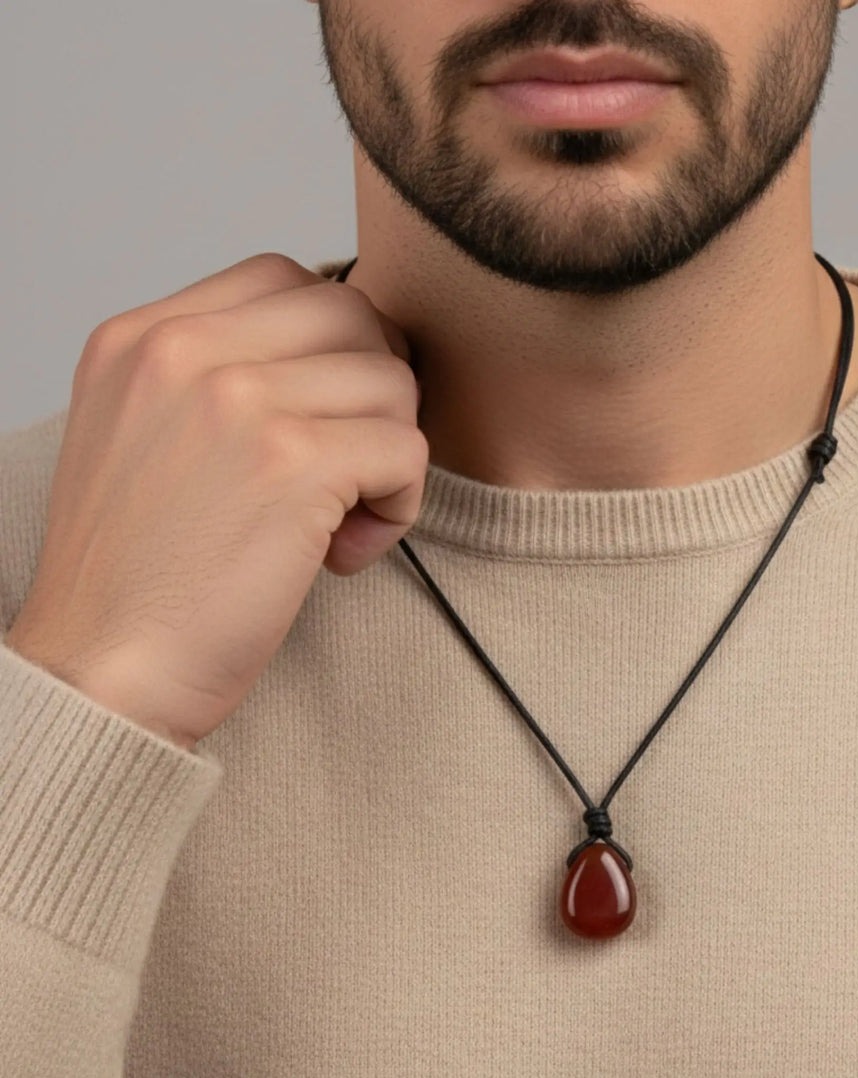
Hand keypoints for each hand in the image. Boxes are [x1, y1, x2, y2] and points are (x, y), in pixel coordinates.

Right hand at [3, 253, 426, 750]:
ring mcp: (238, 401)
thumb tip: (336, 356)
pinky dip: (400, 504)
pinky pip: (406, 448)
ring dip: (388, 456)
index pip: (282, 277)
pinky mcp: (291, 463)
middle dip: (375, 391)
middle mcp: (183, 352)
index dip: (333, 343)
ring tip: (340, 519)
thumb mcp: (143, 438)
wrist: (102, 672)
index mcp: (143, 339)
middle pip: (352, 313)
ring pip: (392, 380)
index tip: (328, 413)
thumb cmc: (138, 576)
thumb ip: (217, 380)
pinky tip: (345, 550)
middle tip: (350, 462)